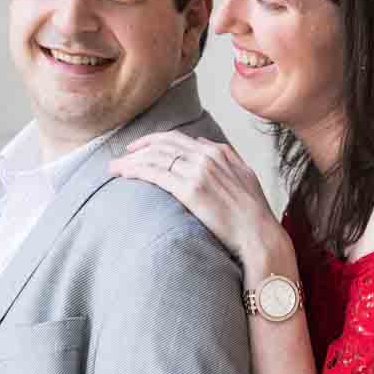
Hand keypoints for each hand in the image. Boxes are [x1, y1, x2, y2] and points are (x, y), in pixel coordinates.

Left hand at [110, 131, 287, 271]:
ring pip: (155, 157)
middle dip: (138, 148)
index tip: (139, 148)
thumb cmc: (253, 212)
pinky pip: (155, 174)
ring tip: (114, 168)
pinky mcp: (190, 190)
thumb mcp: (244, 174)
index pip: (177, 138)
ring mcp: (198, 172)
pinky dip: (136, 171)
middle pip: (162, 144)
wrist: (259, 235)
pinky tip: (124, 175)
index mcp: (218, 152)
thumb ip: (224, 155)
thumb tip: (201, 143)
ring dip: (131, 161)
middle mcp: (206, 157)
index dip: (154, 140)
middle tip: (121, 156)